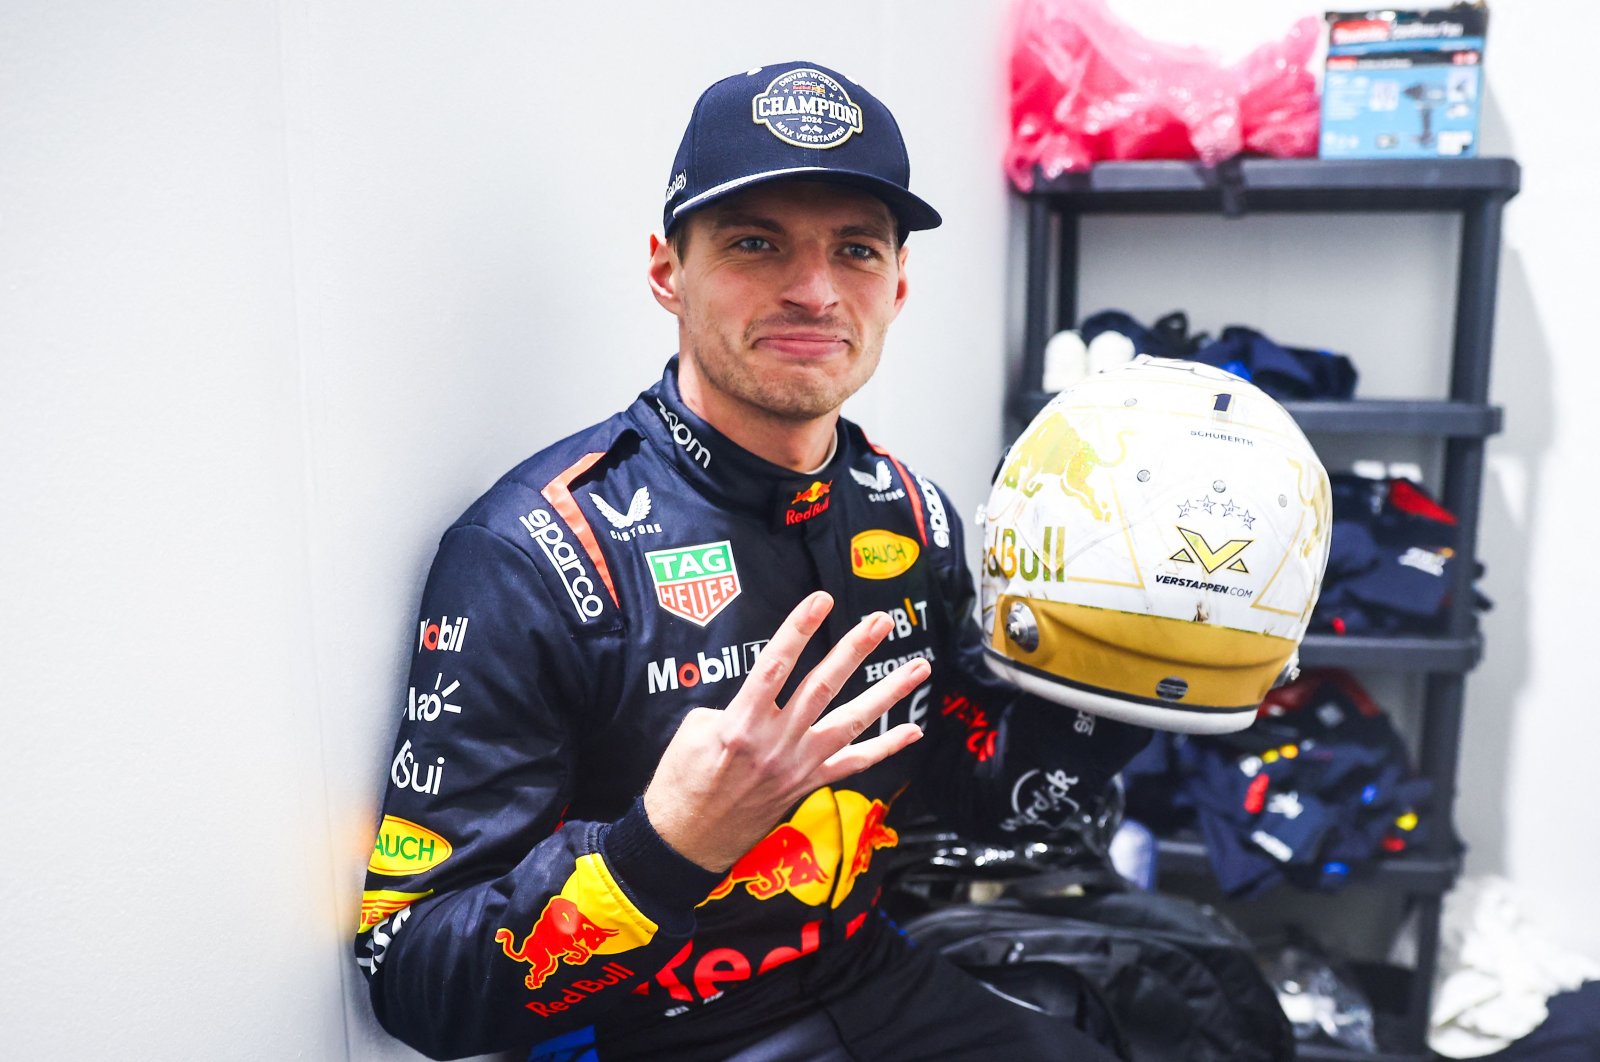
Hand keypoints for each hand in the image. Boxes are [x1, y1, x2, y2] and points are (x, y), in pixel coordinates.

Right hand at [642, 591, 928, 872]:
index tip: (820, 599)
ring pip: (851, 723)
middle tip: (880, 621)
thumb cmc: (681, 783)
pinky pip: (853, 764)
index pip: (775, 665)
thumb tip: (758, 695)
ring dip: (887, 693)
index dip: (799, 629)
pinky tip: (912, 731)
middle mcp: (776, 743)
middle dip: (854, 650)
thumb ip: (730, 706)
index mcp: (741, 723)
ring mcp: (797, 765)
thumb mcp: (691, 731)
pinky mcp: (807, 784)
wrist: (686, 840)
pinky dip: (885, 748)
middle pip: (823, 687)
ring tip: (918, 668)